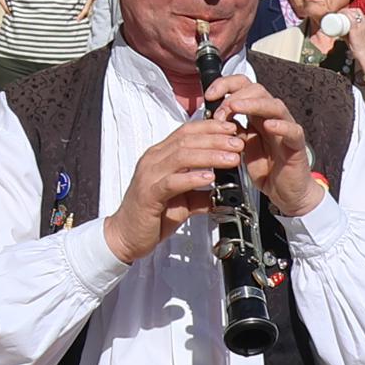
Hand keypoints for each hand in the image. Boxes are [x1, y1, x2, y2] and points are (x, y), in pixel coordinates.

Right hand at [106, 107, 242, 263]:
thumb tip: (222, 193)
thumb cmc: (151, 216)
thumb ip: (200, 194)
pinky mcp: (148, 194)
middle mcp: (153, 161)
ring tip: (231, 158)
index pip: (186, 132)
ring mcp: (149, 176)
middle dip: (216, 139)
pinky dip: (192, 178)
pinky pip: (172, 181)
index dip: (210, 128)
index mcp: (160, 156)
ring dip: (210, 155)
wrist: (126, 236)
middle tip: (237, 143)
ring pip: (181, 156)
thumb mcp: (182, 201)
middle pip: (187, 140)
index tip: (232, 130)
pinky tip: (209, 177)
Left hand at [208, 62, 328, 219]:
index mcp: (256, 116)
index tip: (209, 95)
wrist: (285, 193)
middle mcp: (271, 118)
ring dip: (253, 104)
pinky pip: (293, 131)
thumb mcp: (240, 147)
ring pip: (274, 105)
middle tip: (220, 113)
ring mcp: (285, 130)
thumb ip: (231, 131)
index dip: (226, 85)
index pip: (244, 87)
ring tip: (237, 108)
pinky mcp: (296, 146)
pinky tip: (269, 125)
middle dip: (235, 96)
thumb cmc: (266, 169)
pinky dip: (282, 126)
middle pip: (257, 90)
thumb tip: (213, 117)